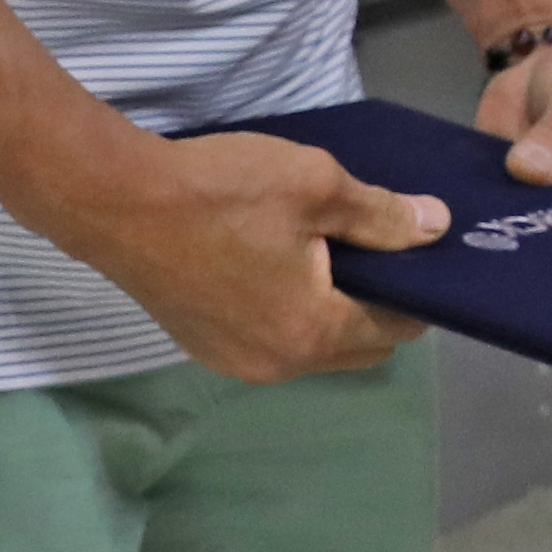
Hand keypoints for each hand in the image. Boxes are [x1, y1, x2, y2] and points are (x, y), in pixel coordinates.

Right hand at [30, 123, 433, 385]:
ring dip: (326, 311)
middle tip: (369, 246)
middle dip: (373, 306)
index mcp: (312, 333)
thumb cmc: (221, 190)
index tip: (413, 251)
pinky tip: (269, 263)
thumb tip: (437, 228)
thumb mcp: (316, 186)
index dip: (415, 291)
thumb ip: (382, 215)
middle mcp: (275, 365)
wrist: (114, 200)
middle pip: (355, 347)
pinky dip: (283, 312)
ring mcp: (231, 360)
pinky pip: (267, 339)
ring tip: (318, 250)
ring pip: (308, 346)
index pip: (394, 329)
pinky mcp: (199, 344)